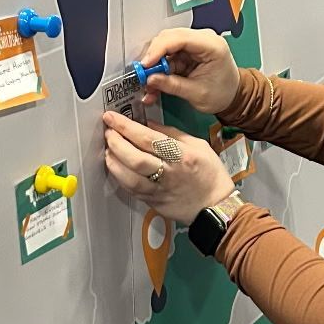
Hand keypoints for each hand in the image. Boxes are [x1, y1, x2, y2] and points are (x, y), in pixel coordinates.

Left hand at [102, 113, 234, 225]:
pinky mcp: (153, 202)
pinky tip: (115, 166)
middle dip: (116, 142)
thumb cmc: (210, 174)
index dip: (126, 127)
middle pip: (135, 158)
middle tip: (108, 131)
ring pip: (129, 177)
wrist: (215, 205)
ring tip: (109, 149)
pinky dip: (119, 176)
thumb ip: (171, 133)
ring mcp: (159, 190)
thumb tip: (148, 124)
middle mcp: (169, 173)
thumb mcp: (197, 145)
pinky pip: (131, 189)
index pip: (148, 138)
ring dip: (114, 161)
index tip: (112, 118)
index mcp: (182, 155)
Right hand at [135, 27, 241, 115]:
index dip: (158, 49)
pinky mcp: (187, 51)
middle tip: (143, 74)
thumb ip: (172, 85)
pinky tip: (155, 83)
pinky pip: (167, 56)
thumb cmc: (224, 92)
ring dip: (154, 65)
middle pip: (168, 39)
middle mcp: (203, 39)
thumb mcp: (197, 93)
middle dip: (153, 57)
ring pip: (165, 47)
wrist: (233, 95)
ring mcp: (194, 44)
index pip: (179, 38)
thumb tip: (151, 79)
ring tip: (149, 83)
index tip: (146, 64)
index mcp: (211, 45)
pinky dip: (159, 69)